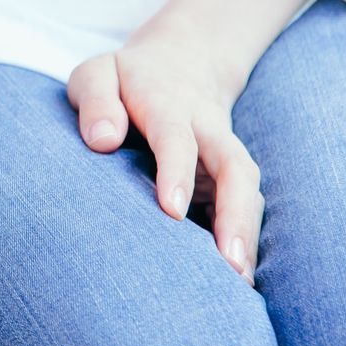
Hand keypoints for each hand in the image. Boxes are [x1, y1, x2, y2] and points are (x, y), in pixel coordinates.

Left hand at [67, 0, 317, 283]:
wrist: (182, 62)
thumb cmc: (125, 79)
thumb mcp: (99, 74)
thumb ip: (97, 101)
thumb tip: (102, 139)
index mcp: (168, 104)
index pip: (176, 137)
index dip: (176, 170)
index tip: (171, 209)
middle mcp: (207, 130)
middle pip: (234, 168)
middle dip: (236, 214)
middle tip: (230, 263)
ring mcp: (224, 153)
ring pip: (248, 190)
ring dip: (247, 234)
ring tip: (239, 284)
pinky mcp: (229, 175)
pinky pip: (245, 205)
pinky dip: (244, 239)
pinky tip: (236, 282)